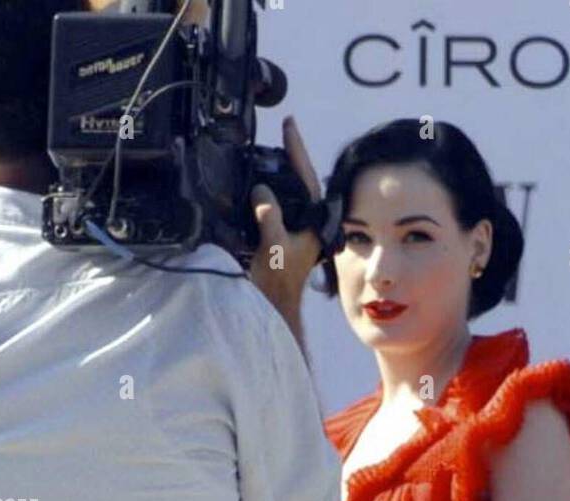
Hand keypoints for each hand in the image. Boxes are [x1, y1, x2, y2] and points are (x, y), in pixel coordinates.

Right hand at [248, 115, 323, 306]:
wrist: (273, 306)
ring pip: (289, 191)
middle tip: (281, 133)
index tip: (289, 124)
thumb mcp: (273, 246)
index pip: (307, 177)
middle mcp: (307, 222)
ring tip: (267, 152)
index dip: (297, 149)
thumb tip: (261, 191)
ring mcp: (296, 228)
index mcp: (312, 221)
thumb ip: (269, 216)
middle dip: (288, 157)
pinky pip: (276, 204)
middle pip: (299, 180)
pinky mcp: (284, 235)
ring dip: (277, 172)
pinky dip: (267, 191)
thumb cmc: (278, 281)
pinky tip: (257, 182)